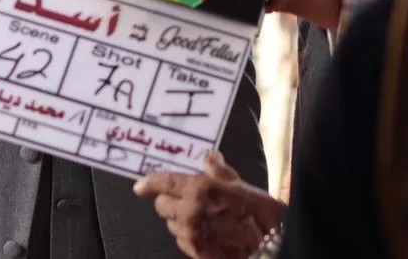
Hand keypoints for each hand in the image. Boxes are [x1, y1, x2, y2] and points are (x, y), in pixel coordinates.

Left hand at [133, 152, 284, 258]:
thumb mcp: (244, 187)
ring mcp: (190, 235)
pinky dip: (186, 233)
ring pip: (170, 223)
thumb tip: (210, 159)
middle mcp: (189, 213)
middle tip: (183, 196)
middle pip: (161, 205)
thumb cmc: (259, 216)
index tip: (140, 185)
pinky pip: (181, 239)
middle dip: (168, 199)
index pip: (163, 183)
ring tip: (198, 214)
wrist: (267, 249)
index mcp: (199, 190)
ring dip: (178, 217)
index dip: (149, 183)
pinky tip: (203, 230)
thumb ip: (222, 173)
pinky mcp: (194, 253)